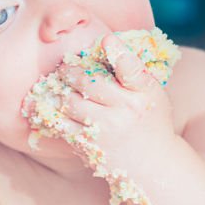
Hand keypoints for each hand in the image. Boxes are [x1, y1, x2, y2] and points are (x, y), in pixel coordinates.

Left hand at [54, 33, 176, 172]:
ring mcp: (105, 129)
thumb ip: (134, 71)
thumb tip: (108, 42)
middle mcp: (126, 111)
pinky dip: (51, 112)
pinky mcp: (87, 145)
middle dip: (72, 70)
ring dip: (60, 90)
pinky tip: (51, 105)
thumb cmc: (150, 121)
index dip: (117, 51)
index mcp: (145, 94)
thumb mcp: (153, 94)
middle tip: (67, 67)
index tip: (107, 40)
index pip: (131, 68)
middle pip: (89, 82)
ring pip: (70, 101)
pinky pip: (60, 123)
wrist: (152, 164)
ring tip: (60, 86)